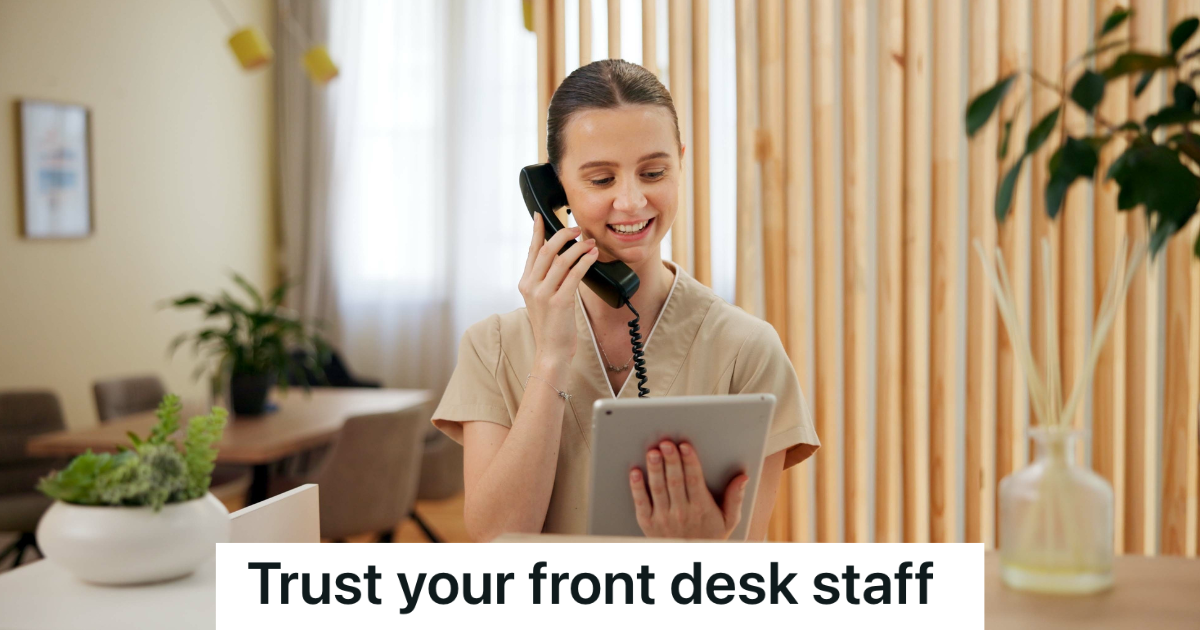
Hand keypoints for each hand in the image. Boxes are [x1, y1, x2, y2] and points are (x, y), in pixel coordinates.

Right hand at [519, 214, 598, 367]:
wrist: (551, 351)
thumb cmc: (552, 326)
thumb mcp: (543, 299)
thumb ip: (547, 279)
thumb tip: (561, 257)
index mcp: (525, 283)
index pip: (531, 250)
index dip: (537, 231)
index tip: (540, 215)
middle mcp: (531, 286)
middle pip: (546, 250)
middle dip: (563, 235)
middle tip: (577, 229)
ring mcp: (543, 294)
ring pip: (561, 260)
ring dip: (578, 248)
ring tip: (590, 243)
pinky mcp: (558, 302)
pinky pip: (574, 275)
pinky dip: (585, 262)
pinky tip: (592, 256)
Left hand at [629, 440, 748, 539]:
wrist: (690, 560)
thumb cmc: (709, 537)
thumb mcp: (729, 520)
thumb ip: (735, 498)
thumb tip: (743, 477)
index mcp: (701, 508)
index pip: (695, 480)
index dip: (690, 462)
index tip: (686, 446)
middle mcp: (682, 513)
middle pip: (675, 481)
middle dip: (671, 461)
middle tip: (666, 443)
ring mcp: (663, 518)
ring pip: (658, 489)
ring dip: (655, 469)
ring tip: (652, 452)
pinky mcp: (647, 523)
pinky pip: (641, 503)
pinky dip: (637, 487)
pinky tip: (635, 472)